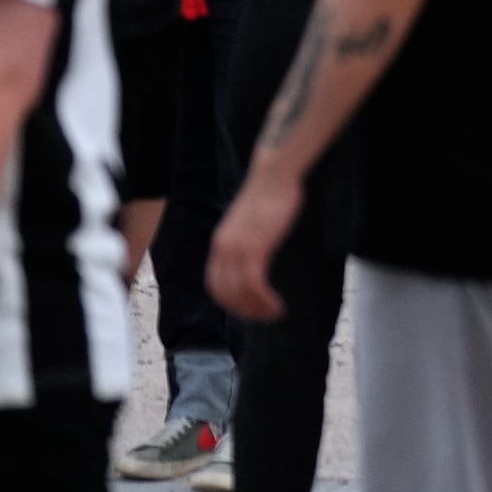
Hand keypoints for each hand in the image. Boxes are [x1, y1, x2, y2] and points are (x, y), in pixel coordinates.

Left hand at [205, 168, 302, 320]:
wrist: (274, 174)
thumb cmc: (269, 194)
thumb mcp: (250, 222)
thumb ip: (247, 239)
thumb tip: (256, 255)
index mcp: (220, 244)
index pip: (215, 285)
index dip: (230, 302)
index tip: (248, 309)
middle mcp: (223, 249)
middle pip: (225, 294)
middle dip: (244, 311)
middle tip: (264, 316)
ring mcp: (238, 249)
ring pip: (240, 293)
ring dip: (257, 309)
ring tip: (274, 313)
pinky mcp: (255, 248)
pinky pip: (254, 285)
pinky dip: (264, 300)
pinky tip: (277, 304)